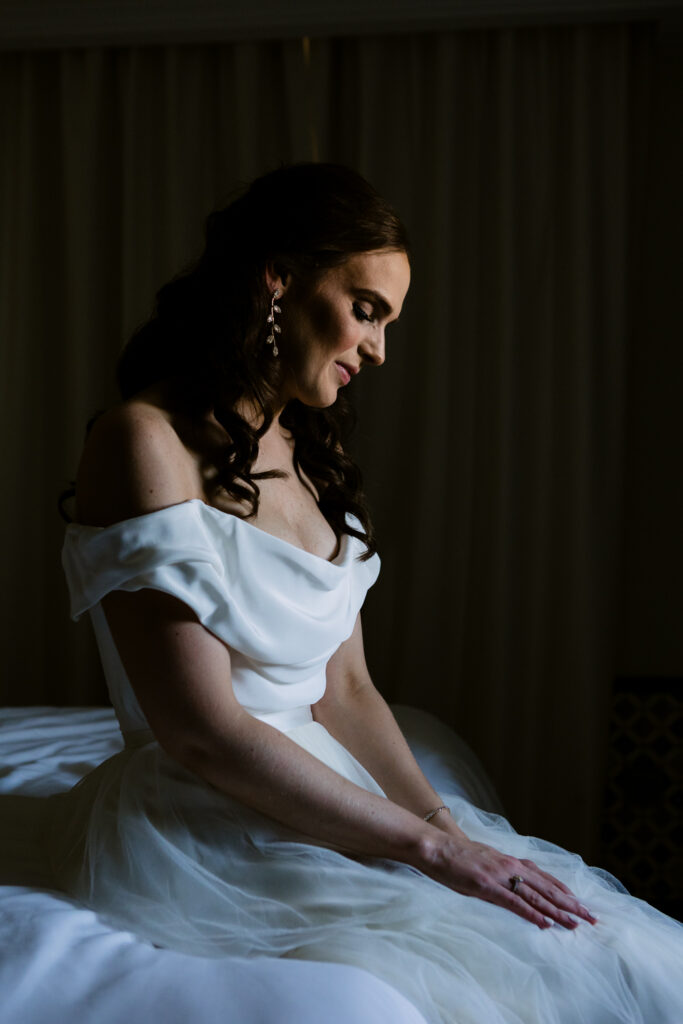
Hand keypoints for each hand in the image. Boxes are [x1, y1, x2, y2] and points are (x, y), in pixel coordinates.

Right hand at [422, 834, 598, 929]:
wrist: (435, 847)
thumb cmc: (457, 856)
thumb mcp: (486, 861)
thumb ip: (502, 873)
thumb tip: (514, 885)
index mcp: (510, 862)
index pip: (545, 878)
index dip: (565, 892)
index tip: (581, 904)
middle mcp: (510, 866)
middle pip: (547, 888)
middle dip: (570, 904)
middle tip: (591, 918)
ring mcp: (500, 876)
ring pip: (536, 896)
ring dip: (557, 911)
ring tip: (575, 924)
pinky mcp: (487, 886)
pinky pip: (514, 902)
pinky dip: (531, 913)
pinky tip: (544, 923)